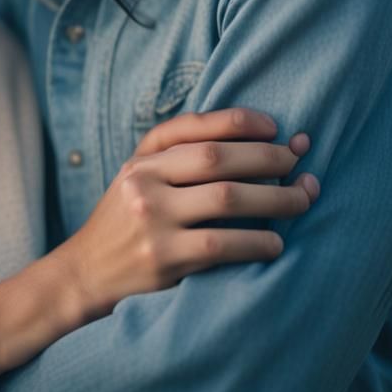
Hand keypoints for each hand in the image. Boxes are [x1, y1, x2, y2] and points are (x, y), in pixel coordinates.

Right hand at [60, 108, 317, 321]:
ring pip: (226, 198)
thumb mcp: (137, 178)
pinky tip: (276, 244)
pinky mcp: (163, 257)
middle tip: (300, 162)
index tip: (275, 126)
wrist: (88, 270)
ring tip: (303, 199)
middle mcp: (143, 181)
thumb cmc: (126, 220)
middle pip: (215, 158)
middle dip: (267, 157)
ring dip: (276, 198)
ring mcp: (152, 218)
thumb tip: (249, 140)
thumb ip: (176, 158)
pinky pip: (223, 245)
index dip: (238, 121)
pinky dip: (257, 242)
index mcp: (141, 158)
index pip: (192, 126)